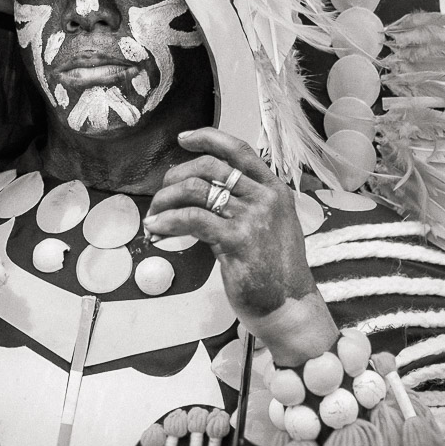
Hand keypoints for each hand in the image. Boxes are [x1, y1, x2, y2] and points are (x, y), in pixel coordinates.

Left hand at [143, 128, 337, 365]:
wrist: (290, 307)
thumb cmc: (274, 268)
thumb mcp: (270, 225)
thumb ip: (245, 203)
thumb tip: (201, 188)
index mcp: (273, 189)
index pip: (238, 150)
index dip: (208, 138)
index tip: (183, 140)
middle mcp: (265, 198)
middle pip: (210, 166)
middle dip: (176, 176)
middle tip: (161, 194)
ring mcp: (253, 218)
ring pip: (197, 190)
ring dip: (166, 200)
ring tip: (154, 214)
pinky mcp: (238, 241)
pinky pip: (192, 219)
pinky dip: (167, 222)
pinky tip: (156, 229)